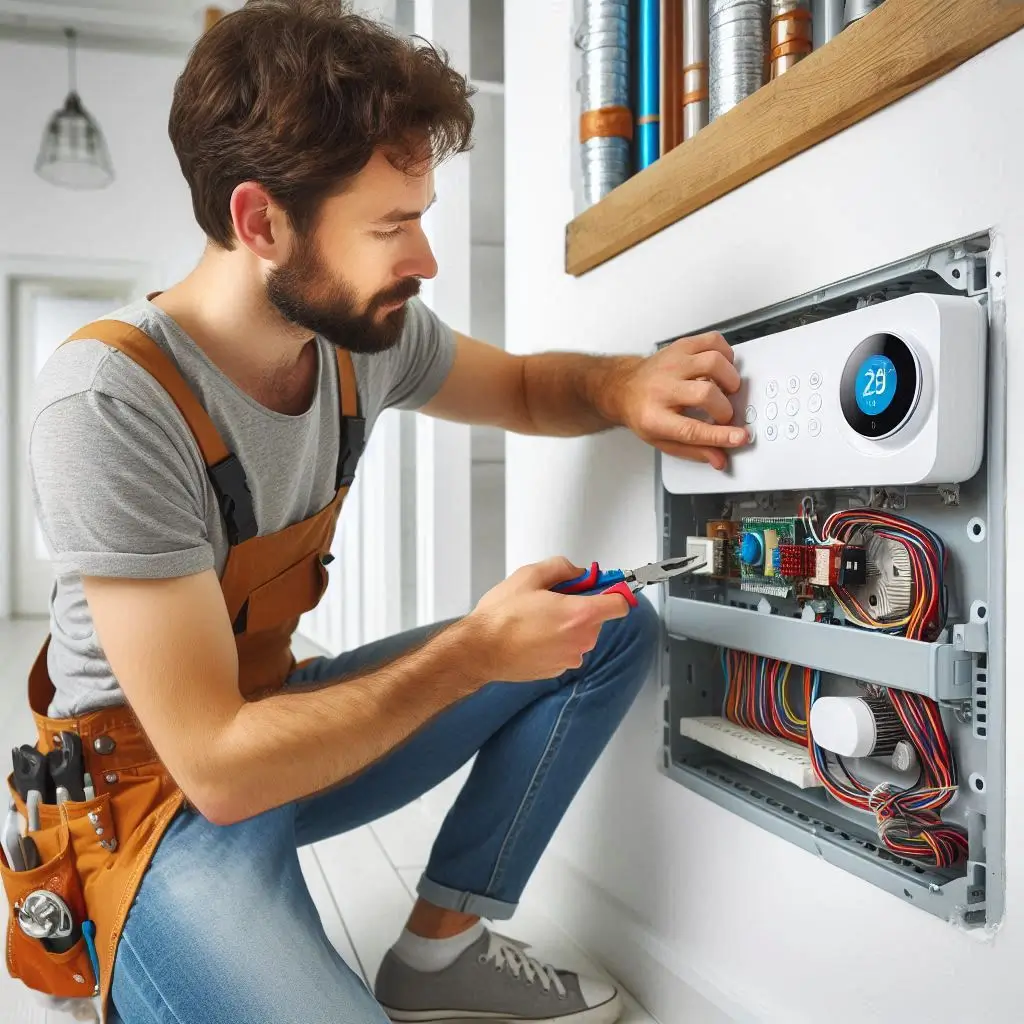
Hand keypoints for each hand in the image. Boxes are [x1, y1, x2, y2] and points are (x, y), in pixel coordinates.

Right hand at [469, 556, 629, 681]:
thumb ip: (560, 567)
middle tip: (552, 598)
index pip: (619, 604)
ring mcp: (570, 658)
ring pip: (580, 634)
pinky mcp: (557, 670)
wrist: (480, 651)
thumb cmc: (500, 618)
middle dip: (581, 606)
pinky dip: (555, 641)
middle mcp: (580, 640)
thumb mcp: (529, 576)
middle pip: (597, 618)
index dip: (615, 592)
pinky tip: (531, 635)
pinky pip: (566, 649)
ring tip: (536, 618)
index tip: (606, 586)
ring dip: (567, 625)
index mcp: (579, 615)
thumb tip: (576, 571)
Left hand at [614, 332, 748, 469]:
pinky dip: (726, 353)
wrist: (623, 387)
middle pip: (705, 394)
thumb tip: (720, 458)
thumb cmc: (644, 413)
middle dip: (724, 408)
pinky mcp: (680, 347)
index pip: (691, 429)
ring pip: (712, 362)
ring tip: (726, 389)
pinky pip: (712, 341)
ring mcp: (671, 363)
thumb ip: (693, 451)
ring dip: (729, 378)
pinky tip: (722, 367)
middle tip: (725, 413)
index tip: (740, 437)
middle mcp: (662, 388)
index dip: (720, 434)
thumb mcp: (662, 440)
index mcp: (655, 418)